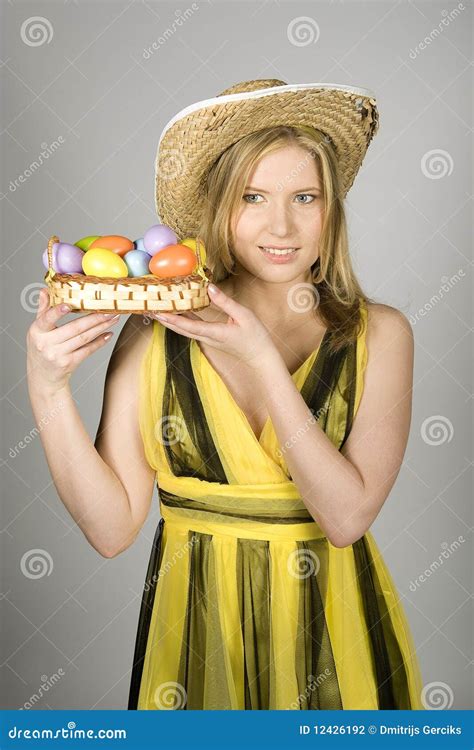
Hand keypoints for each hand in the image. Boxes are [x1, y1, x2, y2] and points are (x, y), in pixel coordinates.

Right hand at [26, 288, 120, 393]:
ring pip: (84, 338)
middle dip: (94, 318)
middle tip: (109, 310)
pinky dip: (99, 342)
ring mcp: (58, 355)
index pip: (46, 319)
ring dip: (101, 327)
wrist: (43, 377)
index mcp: (37, 331)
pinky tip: (108, 334)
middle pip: (74, 328)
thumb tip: (45, 290)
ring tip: (113, 319)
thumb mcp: (38, 330)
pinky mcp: (69, 363)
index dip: (57, 312)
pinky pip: (87, 350)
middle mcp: (46, 344)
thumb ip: (43, 310)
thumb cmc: (41, 348)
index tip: (68, 305)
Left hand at [149, 285, 278, 369]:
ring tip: (157, 308)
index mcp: (216, 333)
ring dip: (170, 320)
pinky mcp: (210, 338)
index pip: (189, 326)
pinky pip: (192, 329)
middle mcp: (208, 338)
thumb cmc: (255, 337)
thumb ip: (225, 301)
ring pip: (184, 330)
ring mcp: (208, 339)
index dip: (173, 319)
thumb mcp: (244, 315)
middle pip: (180, 329)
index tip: (159, 312)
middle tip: (149, 307)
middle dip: (164, 319)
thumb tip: (209, 287)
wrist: (260, 357)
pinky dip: (181, 321)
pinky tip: (176, 311)